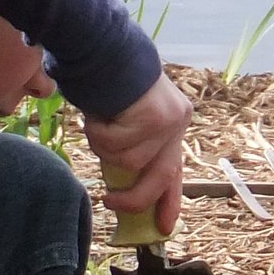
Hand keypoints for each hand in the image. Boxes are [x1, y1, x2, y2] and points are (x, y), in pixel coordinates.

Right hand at [82, 75, 191, 236]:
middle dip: (132, 198)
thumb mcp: (125, 121)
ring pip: (129, 162)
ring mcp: (169, 120)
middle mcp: (177, 123)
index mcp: (172, 126)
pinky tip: (98, 113)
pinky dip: (97, 133)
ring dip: (102, 149)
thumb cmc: (107, 83)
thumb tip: (122, 187)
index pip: (174, 171)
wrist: (103, 46)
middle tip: (109, 201)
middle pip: (159, 177)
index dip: (168, 202)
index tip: (163, 228)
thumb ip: (132, 149)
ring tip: (96, 125)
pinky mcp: (154, 116)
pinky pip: (116, 145)